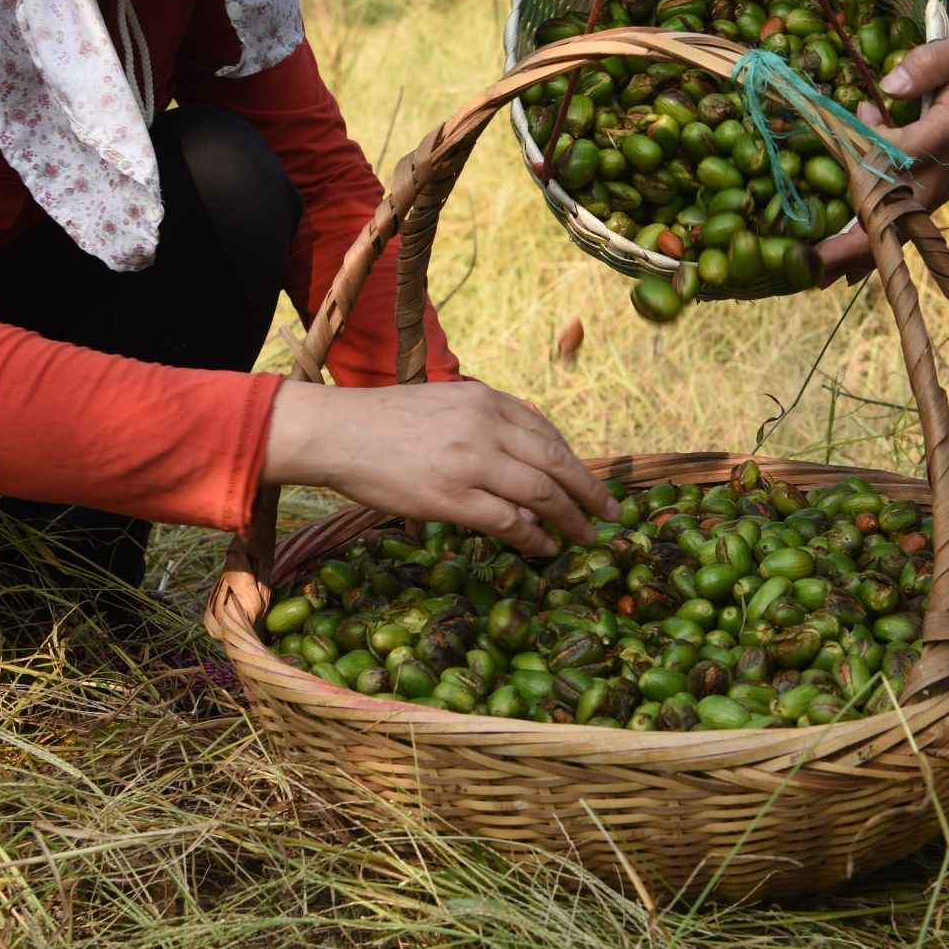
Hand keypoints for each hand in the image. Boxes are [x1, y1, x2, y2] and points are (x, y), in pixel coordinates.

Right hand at [263, 380, 616, 556]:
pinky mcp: (451, 497)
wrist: (337, 431)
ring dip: (571, 517)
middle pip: (556, 462)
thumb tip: (528, 463)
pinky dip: (534, 537)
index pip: (547, 432)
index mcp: (487, 400)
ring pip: (541, 492)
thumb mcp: (446, 403)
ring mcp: (471, 462)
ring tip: (586, 535)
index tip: (588, 480)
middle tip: (611, 512)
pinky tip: (545, 548)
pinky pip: (509, 521)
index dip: (574, 461)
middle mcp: (486, 426)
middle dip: (590, 491)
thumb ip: (487, 424)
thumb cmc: (386, 420)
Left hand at [818, 36, 948, 282]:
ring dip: (863, 248)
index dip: (868, 147)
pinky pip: (907, 222)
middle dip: (856, 235)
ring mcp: (944, 186)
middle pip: (895, 208)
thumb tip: (887, 84)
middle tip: (814, 259)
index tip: (856, 118)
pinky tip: (850, 264)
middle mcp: (944, 169)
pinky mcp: (941, 192)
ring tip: (822, 271)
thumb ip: (927, 63)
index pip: (900, 152)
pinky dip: (879, 241)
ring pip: (899, 224)